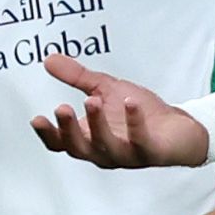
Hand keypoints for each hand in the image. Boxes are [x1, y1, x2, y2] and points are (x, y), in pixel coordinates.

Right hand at [28, 55, 208, 167]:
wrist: (178, 129)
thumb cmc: (138, 113)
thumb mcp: (104, 90)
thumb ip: (77, 78)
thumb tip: (48, 59)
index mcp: (89, 139)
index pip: (61, 144)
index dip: (48, 134)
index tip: (36, 119)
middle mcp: (103, 152)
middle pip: (79, 148)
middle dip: (69, 130)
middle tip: (62, 108)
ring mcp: (127, 155)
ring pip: (106, 147)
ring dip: (97, 125)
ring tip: (91, 100)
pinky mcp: (150, 151)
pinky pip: (140, 140)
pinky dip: (135, 122)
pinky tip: (131, 102)